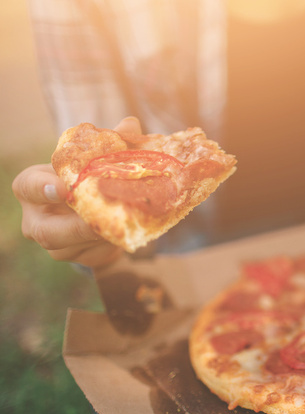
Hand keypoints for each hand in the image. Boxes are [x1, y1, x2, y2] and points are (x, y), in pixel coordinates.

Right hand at [12, 117, 142, 268]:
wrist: (93, 209)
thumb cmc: (85, 177)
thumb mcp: (91, 159)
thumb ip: (110, 142)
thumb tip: (130, 125)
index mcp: (31, 188)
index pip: (29, 187)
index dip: (44, 189)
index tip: (63, 189)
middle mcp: (37, 221)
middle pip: (49, 232)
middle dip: (78, 227)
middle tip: (104, 219)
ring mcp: (58, 246)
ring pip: (78, 246)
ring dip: (105, 236)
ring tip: (129, 223)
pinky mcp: (82, 259)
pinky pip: (99, 254)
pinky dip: (118, 242)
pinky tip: (136, 231)